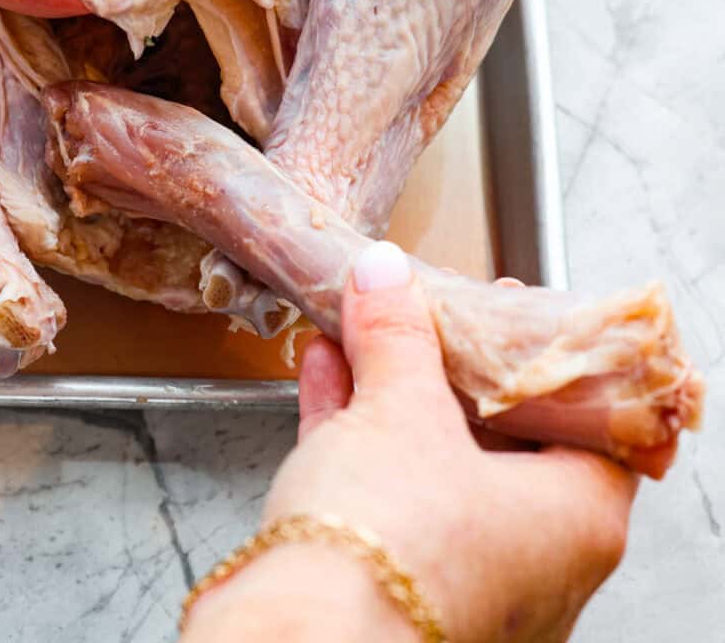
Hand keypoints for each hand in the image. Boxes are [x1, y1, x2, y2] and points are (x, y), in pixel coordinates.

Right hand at [183, 242, 637, 642]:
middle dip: (447, 368)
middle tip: (429, 318)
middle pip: (496, 438)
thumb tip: (389, 281)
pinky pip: (379, 488)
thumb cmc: (391, 548)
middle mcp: (528, 558)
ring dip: (388, 390)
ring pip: (428, 461)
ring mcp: (455, 572)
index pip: (586, 421)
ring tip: (359, 330)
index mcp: (575, 519)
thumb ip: (399, 335)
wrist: (302, 634)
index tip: (509, 319)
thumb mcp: (403, 408)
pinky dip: (352, 429)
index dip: (544, 360)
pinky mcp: (388, 577)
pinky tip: (322, 372)